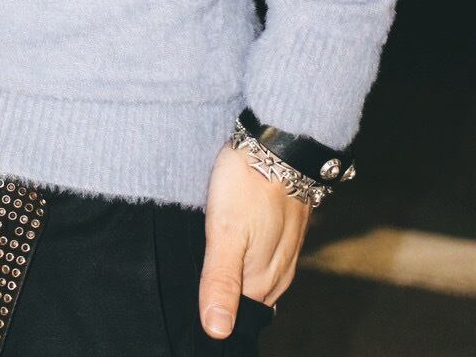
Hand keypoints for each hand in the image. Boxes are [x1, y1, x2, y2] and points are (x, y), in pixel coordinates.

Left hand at [198, 139, 311, 338]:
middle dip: (225, 299)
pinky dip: (245, 258)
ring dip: (235, 279)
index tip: (191, 313)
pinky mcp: (284, 230)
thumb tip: (217, 332)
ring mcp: (285, 251)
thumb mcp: (225, 232)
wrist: (282, 142)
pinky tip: (231, 245)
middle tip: (195, 289)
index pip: (237, 317)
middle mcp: (278, 273)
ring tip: (209, 269)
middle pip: (247, 300)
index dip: (214, 315)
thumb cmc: (249, 184)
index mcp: (262, 280)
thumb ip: (220, 282)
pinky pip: (263, 257)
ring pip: (256, 278)